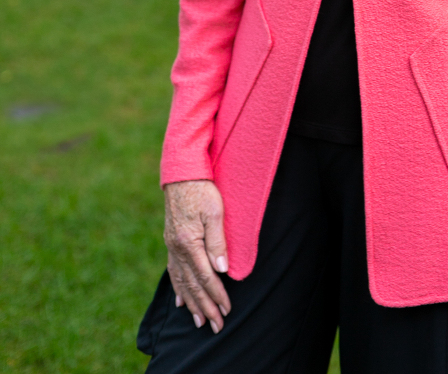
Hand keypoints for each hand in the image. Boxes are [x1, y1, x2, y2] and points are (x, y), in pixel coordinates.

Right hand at [164, 180, 231, 333]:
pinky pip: (173, 270)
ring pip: (181, 281)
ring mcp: (171, 246)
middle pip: (192, 284)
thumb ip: (217, 241)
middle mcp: (177, 248)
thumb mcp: (215, 211)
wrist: (181, 173)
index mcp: (188, 242)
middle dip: (205, 306)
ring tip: (199, 320)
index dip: (217, 294)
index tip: (227, 309)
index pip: (205, 276)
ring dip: (191, 302)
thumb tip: (221, 269)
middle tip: (216, 325)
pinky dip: (178, 287)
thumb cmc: (201, 189)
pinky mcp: (171, 241)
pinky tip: (180, 299)